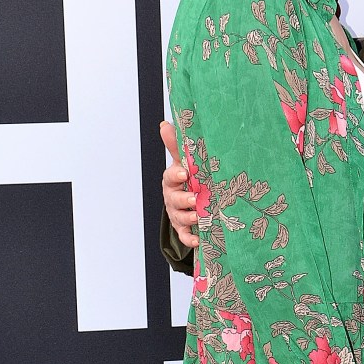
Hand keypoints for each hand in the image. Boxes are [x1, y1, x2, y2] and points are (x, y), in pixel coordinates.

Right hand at [160, 120, 198, 247]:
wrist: (191, 202)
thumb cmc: (189, 179)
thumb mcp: (184, 162)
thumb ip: (176, 145)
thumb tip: (164, 124)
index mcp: (173, 180)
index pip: (170, 177)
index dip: (175, 175)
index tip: (184, 173)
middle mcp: (173, 198)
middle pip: (174, 199)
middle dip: (183, 200)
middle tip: (194, 199)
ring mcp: (177, 214)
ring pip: (179, 217)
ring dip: (188, 218)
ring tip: (198, 218)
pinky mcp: (183, 229)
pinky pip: (184, 236)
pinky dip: (190, 239)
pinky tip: (199, 239)